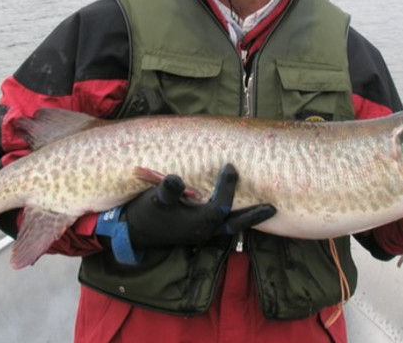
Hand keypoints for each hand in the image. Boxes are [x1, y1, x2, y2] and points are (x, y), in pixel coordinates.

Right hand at [96, 163, 274, 263]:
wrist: (130, 232)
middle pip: (234, 224)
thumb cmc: (144, 214)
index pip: (221, 205)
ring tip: (258, 210)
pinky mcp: (193, 234)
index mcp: (197, 223)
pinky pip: (218, 228)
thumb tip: (176, 180)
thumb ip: (167, 190)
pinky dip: (228, 220)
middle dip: (253, 215)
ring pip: (228, 228)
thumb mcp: (154, 199)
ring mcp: (199, 235)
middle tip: (272, 208)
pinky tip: (233, 212)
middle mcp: (202, 232)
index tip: (231, 167)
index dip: (229, 186)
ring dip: (243, 218)